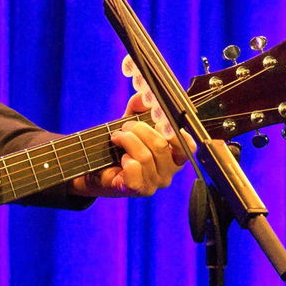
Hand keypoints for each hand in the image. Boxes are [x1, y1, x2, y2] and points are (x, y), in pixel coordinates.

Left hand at [70, 91, 191, 197]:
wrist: (98, 170)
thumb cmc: (120, 147)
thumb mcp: (131, 122)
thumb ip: (139, 108)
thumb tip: (143, 95)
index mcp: (174, 156)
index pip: (187, 146)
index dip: (174, 131)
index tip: (158, 119)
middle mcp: (169, 171)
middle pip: (161, 145)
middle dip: (139, 130)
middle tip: (126, 126)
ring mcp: (155, 183)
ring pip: (145, 156)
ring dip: (127, 141)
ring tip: (117, 137)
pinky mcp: (139, 190)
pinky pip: (135, 170)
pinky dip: (125, 159)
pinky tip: (121, 158)